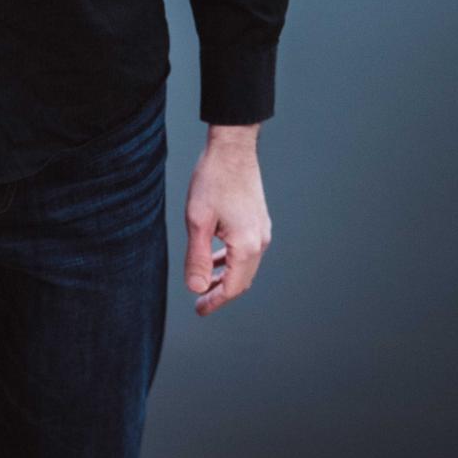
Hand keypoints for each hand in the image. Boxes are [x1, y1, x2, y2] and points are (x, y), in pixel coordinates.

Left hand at [184, 125, 271, 317]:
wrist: (232, 148)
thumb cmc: (213, 180)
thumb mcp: (198, 221)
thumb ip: (198, 257)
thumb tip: (196, 288)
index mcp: (246, 245)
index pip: (233, 287)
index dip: (215, 301)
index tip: (199, 310)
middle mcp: (260, 240)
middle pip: (242, 279)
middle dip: (221, 292)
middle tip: (200, 302)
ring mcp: (261, 229)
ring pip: (245, 265)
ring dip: (226, 277)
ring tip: (205, 282)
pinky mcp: (258, 220)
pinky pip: (246, 250)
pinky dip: (231, 260)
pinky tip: (215, 258)